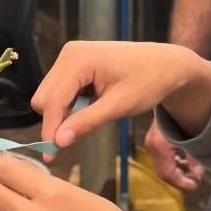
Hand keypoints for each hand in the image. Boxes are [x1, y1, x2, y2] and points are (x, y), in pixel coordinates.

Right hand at [34, 41, 210, 150]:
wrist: (166, 63)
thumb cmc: (149, 82)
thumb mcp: (120, 106)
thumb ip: (87, 122)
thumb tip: (58, 142)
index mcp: (78, 59)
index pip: (52, 101)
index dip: (50, 130)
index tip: (50, 156)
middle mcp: (68, 53)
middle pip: (44, 98)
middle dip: (55, 121)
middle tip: (78, 137)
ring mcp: (69, 56)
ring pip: (49, 96)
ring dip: (63, 114)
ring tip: (93, 116)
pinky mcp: (73, 63)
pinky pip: (59, 91)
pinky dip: (69, 106)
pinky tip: (91, 107)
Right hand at [143, 118, 203, 192]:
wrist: (179, 91)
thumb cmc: (189, 112)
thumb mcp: (195, 137)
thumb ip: (196, 158)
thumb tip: (197, 173)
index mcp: (159, 146)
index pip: (168, 174)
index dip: (183, 184)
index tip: (196, 184)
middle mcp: (152, 144)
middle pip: (165, 173)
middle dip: (182, 178)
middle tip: (197, 178)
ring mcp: (151, 141)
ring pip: (164, 166)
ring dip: (179, 170)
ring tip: (194, 168)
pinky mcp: (154, 138)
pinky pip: (162, 157)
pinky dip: (174, 162)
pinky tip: (185, 160)